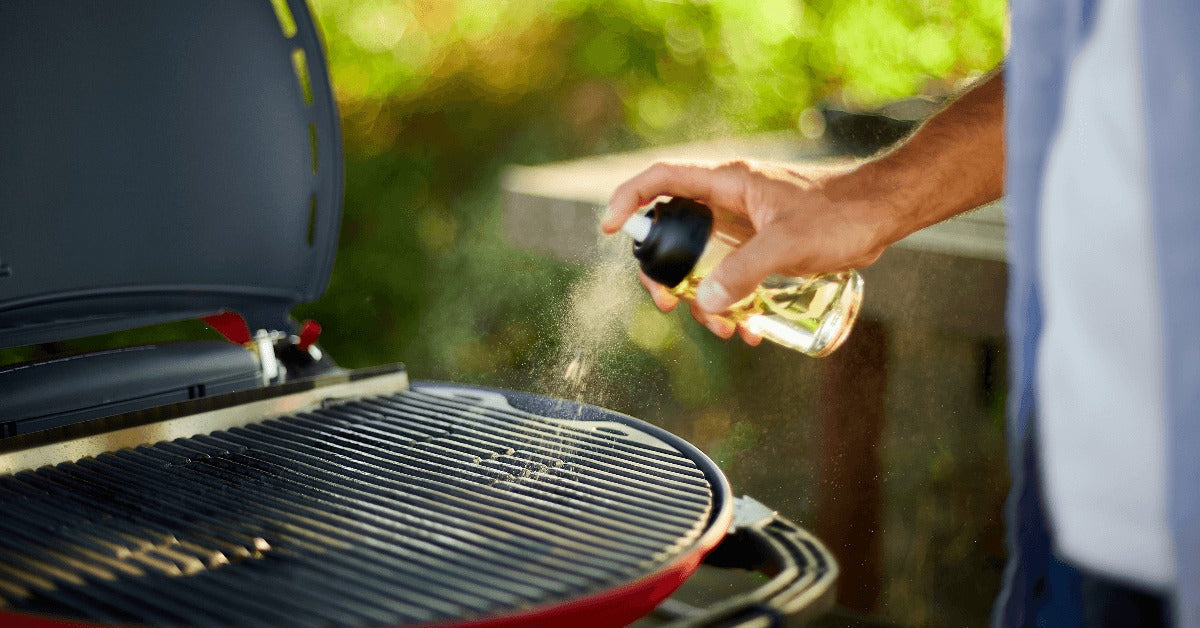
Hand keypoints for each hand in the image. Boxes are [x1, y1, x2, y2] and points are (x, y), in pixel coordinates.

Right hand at [602, 159, 897, 342]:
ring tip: (725, 330)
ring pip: (703, 262)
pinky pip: (732, 275)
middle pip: (673, 232)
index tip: (610, 229)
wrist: (882, 213)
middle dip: (665, 274)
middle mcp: (728, 202)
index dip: (628, 199)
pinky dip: (733, 302)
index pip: (661, 180)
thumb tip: (703, 302)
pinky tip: (751, 328)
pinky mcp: (762, 245)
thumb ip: (743, 271)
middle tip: (666, 303)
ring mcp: (744, 225)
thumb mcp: (787, 244)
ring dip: (704, 299)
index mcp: (726, 185)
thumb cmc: (840, 213)